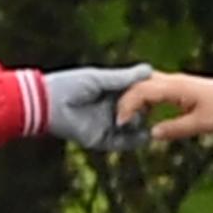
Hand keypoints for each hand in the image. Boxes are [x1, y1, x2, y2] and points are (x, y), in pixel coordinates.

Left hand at [39, 63, 155, 150]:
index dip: (149, 94)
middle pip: (138, 112)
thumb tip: (150, 69)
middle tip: (158, 107)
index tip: (163, 90)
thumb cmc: (70, 85)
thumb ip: (124, 78)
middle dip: (149, 110)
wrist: (49, 104)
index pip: (137, 95)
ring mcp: (106, 125)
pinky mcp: (101, 140)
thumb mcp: (100, 79)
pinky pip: (122, 143)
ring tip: (155, 122)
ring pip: (133, 129)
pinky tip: (146, 135)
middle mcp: (111, 110)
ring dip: (144, 126)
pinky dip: (135, 141)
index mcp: (111, 93)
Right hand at [118, 73, 212, 141]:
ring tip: (124, 118)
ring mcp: (173, 82)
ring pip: (144, 84)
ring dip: (132, 98)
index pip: (143, 90)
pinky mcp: (176, 87)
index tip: (121, 122)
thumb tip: (151, 134)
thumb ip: (175, 129)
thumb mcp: (200, 124)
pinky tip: (139, 114)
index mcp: (176, 87)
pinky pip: (153, 88)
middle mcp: (172, 80)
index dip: (128, 105)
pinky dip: (142, 99)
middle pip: (138, 83)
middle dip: (124, 99)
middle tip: (116, 120)